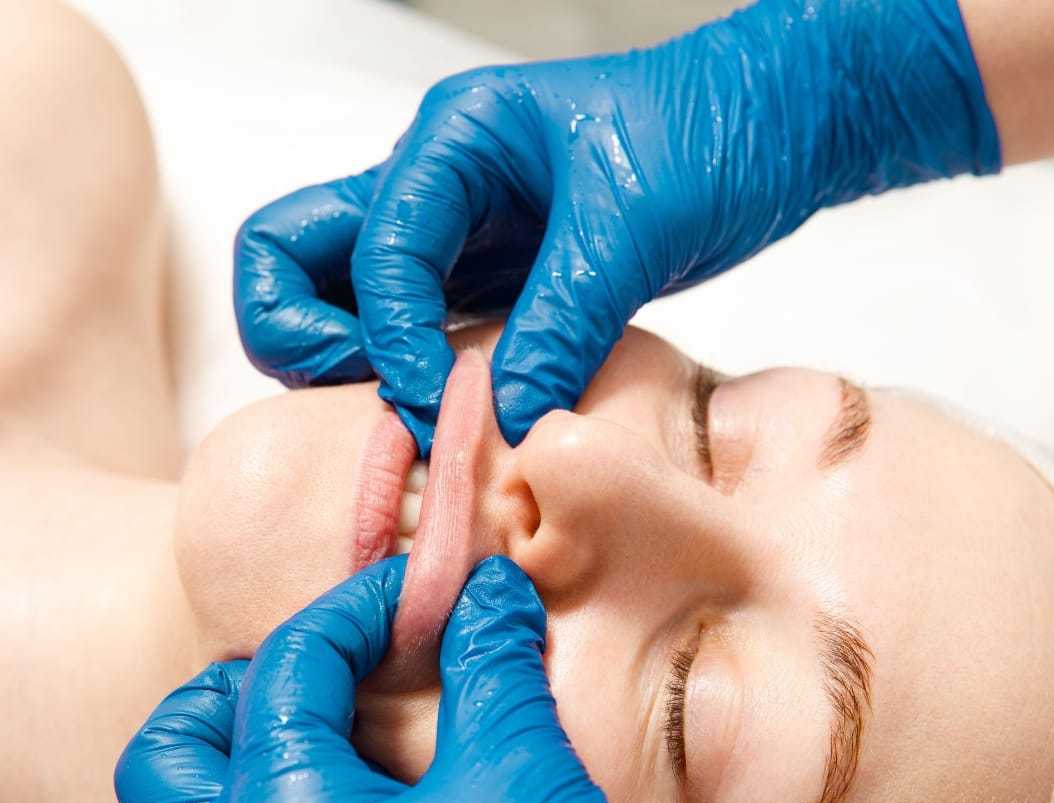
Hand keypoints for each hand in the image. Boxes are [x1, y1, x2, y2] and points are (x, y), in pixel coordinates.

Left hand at [116, 556, 694, 802]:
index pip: (284, 671)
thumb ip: (492, 666)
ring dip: (250, 746)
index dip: (358, 606)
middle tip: (326, 658)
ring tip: (344, 713)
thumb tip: (487, 588)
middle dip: (235, 685)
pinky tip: (370, 788)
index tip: (424, 587)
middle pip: (168, 755)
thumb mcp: (522, 776)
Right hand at [235, 0, 998, 452]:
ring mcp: (448, 239)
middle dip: (301, 336)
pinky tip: (454, 415)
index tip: (434, 402)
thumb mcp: (634, 225)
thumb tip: (505, 417)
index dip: (391, 338)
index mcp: (451, 144)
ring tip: (409, 415)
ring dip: (344, 363)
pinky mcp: (481, 284)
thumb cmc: (707, 137)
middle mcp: (429, 189)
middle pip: (288, 255)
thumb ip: (562, 321)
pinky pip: (406, 335)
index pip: (373, 252)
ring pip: (332, 298)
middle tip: (374, 397)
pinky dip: (406, 378)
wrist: (765, 135)